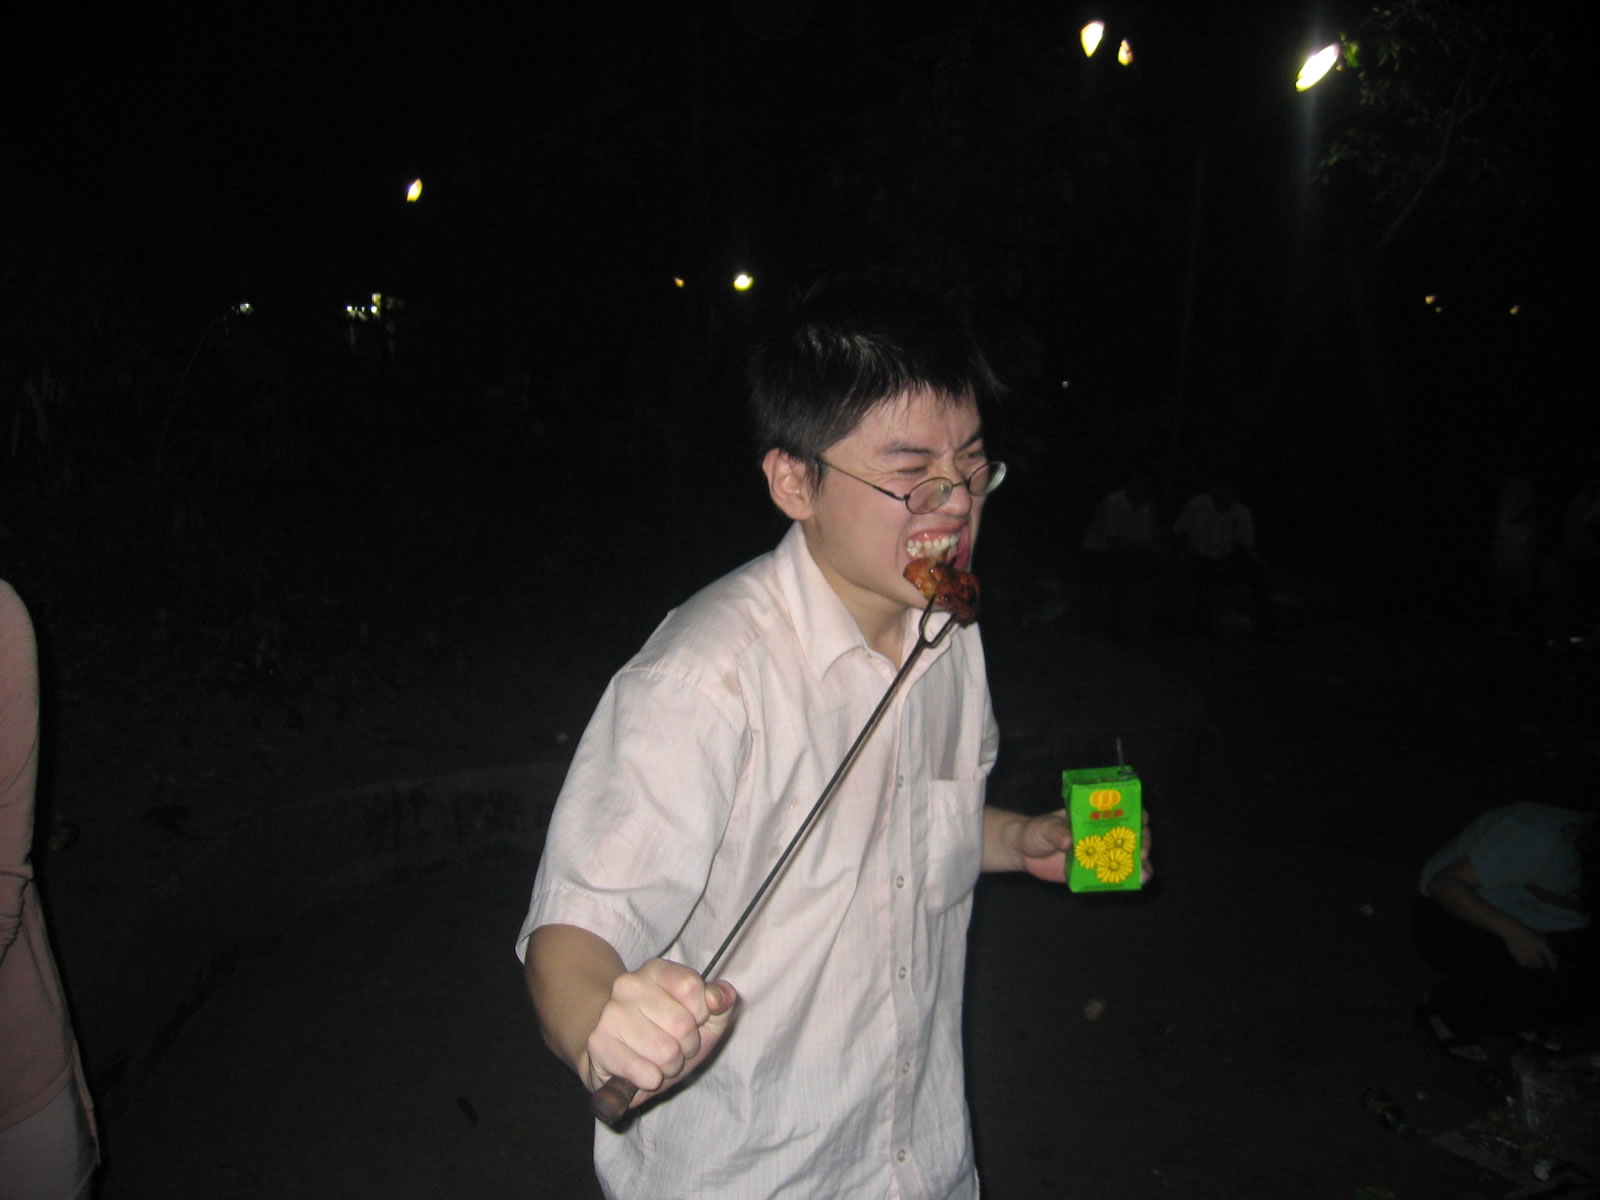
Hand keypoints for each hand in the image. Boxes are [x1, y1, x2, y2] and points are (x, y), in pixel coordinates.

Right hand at [583, 958, 738, 1107]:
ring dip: (670, 1066)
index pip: (692, 988)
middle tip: (675, 1046)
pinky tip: (644, 1073)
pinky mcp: (599, 1043)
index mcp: (656, 970)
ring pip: (665, 1052)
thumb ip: (720, 1002)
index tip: (693, 1020)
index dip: (701, 1014)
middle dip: (687, 1046)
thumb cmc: (665, 1033)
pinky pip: (644, 1072)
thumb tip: (722, 997)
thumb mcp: (703, 1017)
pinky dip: (651, 1079)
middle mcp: (629, 984)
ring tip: (658, 1060)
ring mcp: (611, 1013)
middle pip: (682, 1024)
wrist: (615, 1053)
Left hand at [1013, 809, 1154, 884]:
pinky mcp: (1091, 872)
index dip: (1136, 815)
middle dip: (1142, 842)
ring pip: (1126, 858)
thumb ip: (1056, 833)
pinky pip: (1112, 876)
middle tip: (1142, 851)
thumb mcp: (1044, 828)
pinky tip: (1134, 884)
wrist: (1022, 852)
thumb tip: (1069, 841)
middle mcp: (1100, 834)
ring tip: (1144, 874)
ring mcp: (1098, 854)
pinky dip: (1125, 880)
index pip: (1121, 811)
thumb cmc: (1035, 831)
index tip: (1141, 822)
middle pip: (1131, 836)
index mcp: (1092, 816)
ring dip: (1139, 865)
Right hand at [1504, 925, 1557, 970]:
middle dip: (1540, 963)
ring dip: (1532, 963)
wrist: (1514, 930)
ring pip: (1532, 966)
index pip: (1550, 959)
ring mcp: (1526, 954)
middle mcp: (1534, 951)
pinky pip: (1524, 964)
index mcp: (1542, 945)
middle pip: (1541, 964)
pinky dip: (1525, 962)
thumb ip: (1547, 948)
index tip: (1554, 970)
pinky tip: (1524, 956)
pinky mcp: (1518, 957)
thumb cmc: (1530, 933)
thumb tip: (1555, 957)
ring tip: (1530, 957)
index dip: (1553, 966)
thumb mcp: (1541, 937)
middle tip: (1538, 960)